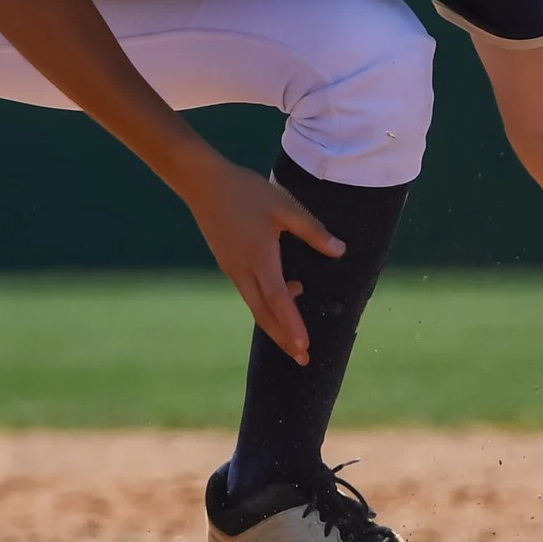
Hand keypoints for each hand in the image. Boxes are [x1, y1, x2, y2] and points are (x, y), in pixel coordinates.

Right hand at [181, 157, 342, 364]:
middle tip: (303, 359)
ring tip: (297, 338)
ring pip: (256, 306)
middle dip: (284, 338)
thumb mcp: (285, 206)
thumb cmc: (246, 191)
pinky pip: (250, 293)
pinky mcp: (228, 264)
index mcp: (259, 259)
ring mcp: (232, 269)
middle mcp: (243, 271)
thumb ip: (312, 231)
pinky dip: (268, 304)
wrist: (202, 182)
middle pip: (264, 314)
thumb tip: (339, 251)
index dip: (292, 325)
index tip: (303, 347)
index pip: (278, 300)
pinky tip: (289, 293)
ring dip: (276, 324)